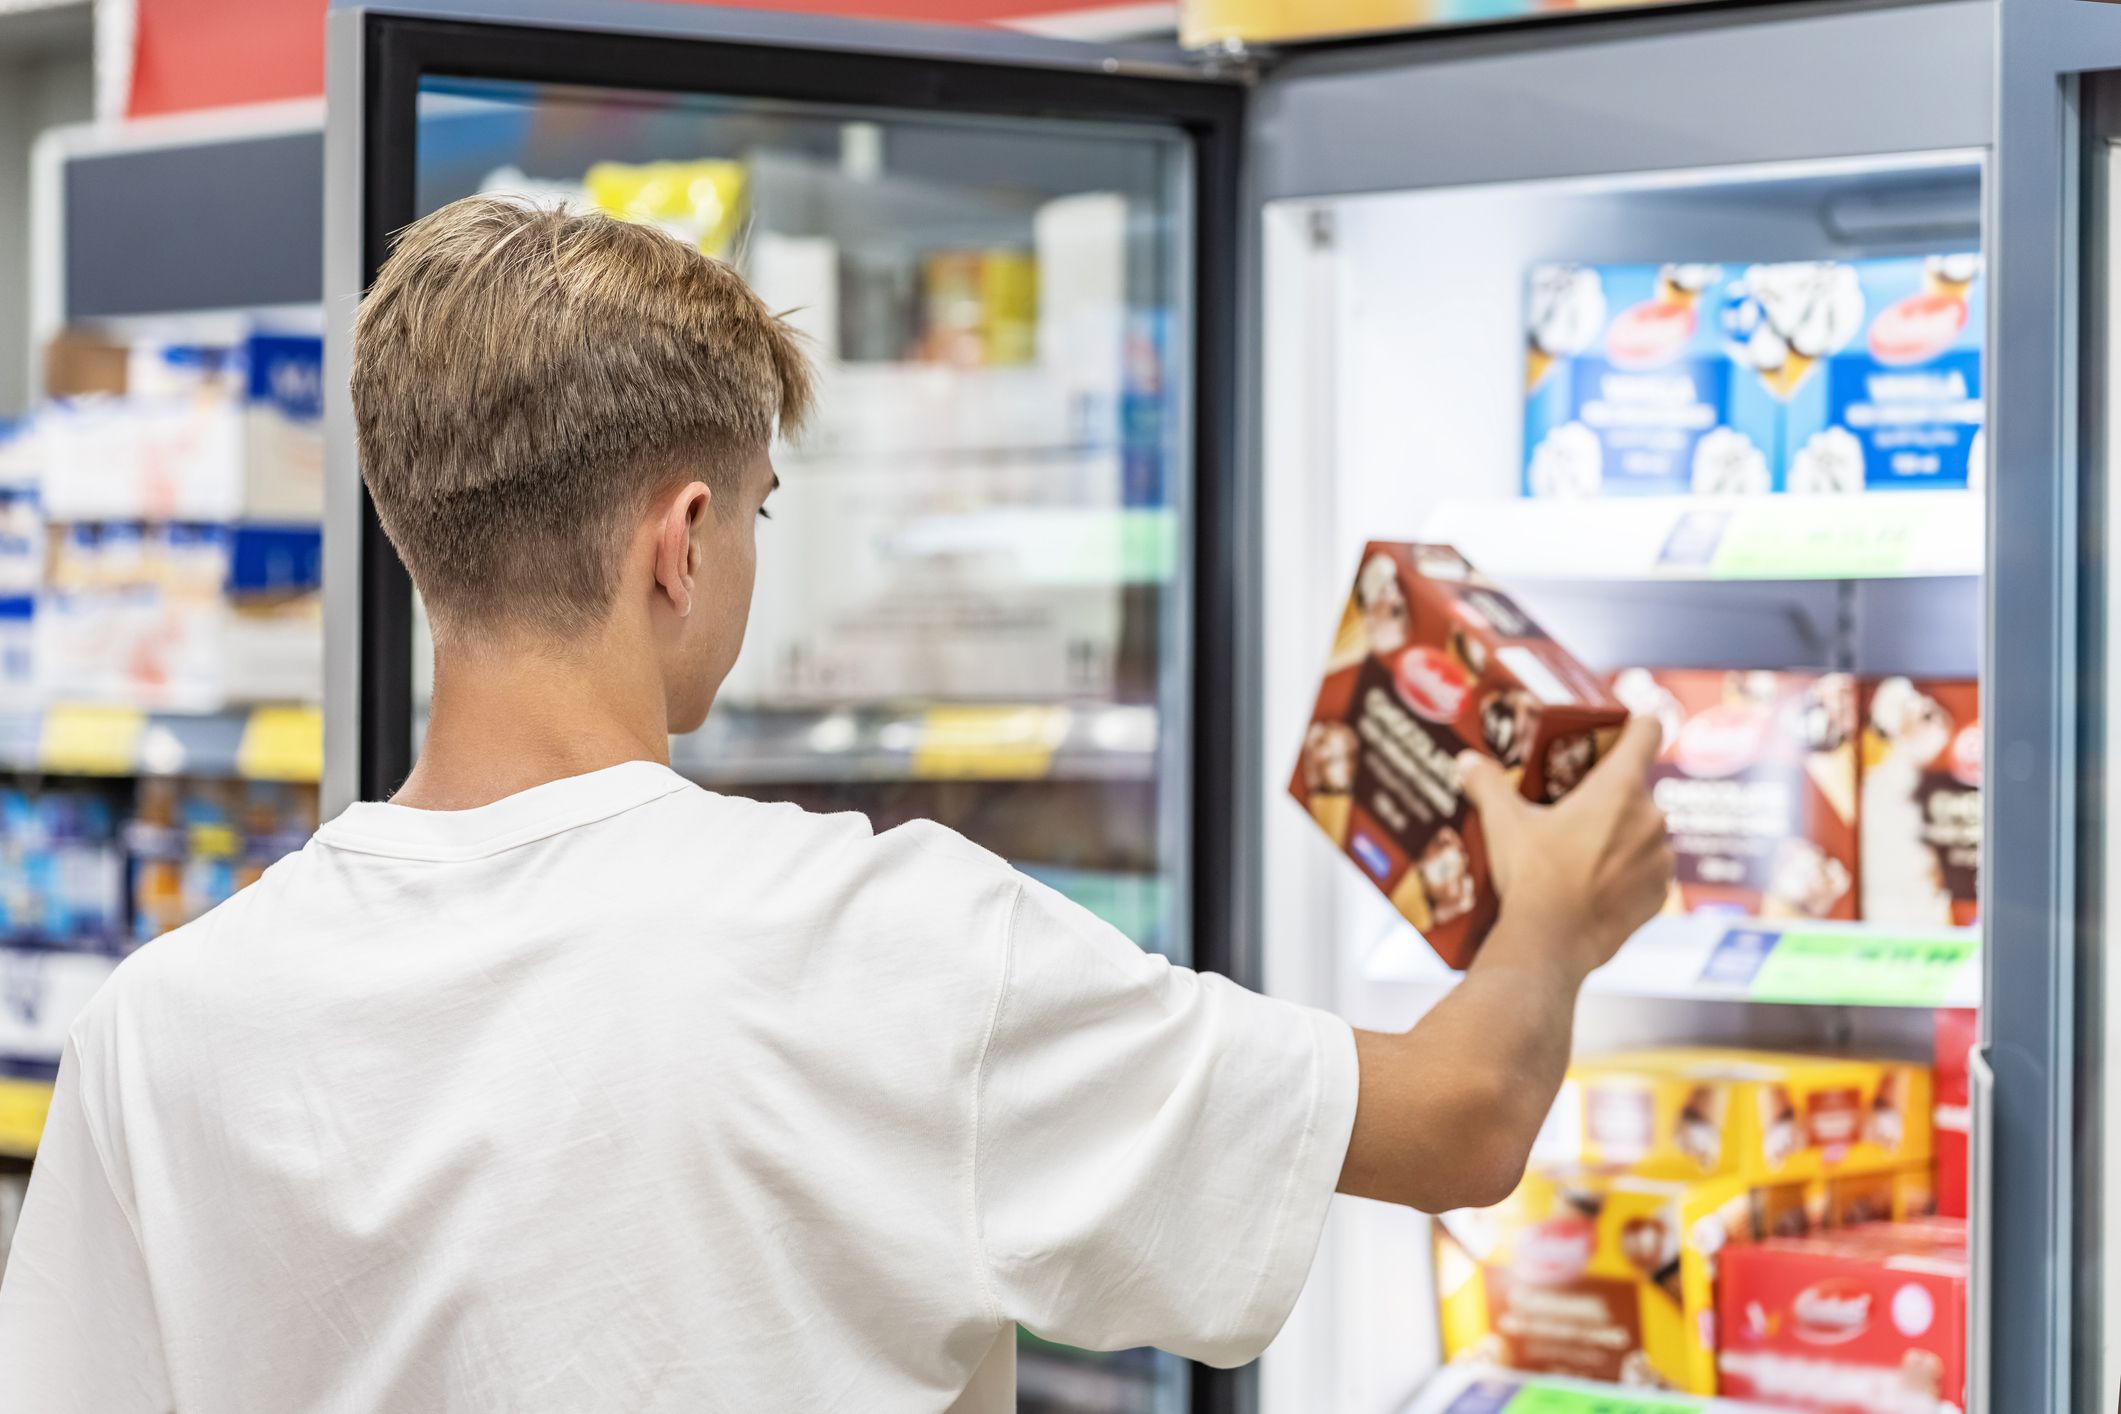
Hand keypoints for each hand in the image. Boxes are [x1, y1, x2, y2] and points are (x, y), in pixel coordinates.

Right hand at [1457, 715, 1672, 980]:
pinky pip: (1649, 870)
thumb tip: (1466, 762)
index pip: (1648, 730)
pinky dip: (1629, 871)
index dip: (1635, 724)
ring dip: (1623, 834)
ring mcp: (1660, 859)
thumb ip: (1487, 784)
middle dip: (1611, 794)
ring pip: (1645, 830)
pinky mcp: (1660, 895)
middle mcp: (1651, 817)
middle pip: (1638, 787)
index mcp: (1619, 789)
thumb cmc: (1532, 876)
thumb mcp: (1503, 824)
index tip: (1620, 729)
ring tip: (1582, 851)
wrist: (1551, 944)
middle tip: (1574, 807)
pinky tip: (1596, 882)